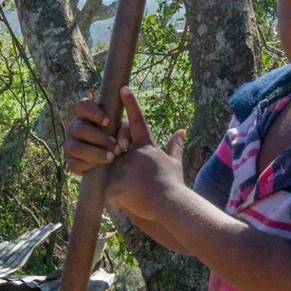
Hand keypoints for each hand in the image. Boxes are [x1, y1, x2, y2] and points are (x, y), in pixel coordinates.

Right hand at [64, 97, 123, 174]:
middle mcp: (75, 128)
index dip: (93, 112)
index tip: (107, 122)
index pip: (82, 106)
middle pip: (79, 127)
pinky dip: (88, 165)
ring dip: (94, 153)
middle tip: (115, 145)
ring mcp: (70, 145)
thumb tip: (122, 129)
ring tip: (111, 157)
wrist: (117, 165)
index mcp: (87, 115)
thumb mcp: (127, 132)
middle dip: (99, 137)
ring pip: (75, 147)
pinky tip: (100, 166)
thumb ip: (127, 128)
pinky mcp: (71, 162)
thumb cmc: (120, 141)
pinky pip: (74, 163)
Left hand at [98, 88, 186, 221]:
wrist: (169, 204)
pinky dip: (116, 199)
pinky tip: (128, 203)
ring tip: (136, 194)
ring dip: (120, 183)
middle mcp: (130, 154)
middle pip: (116, 150)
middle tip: (132, 171)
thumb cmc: (172, 185)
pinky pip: (108, 192)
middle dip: (117, 155)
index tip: (122, 87)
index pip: (137, 121)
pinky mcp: (112, 186)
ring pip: (112, 173)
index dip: (130, 104)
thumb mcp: (174, 163)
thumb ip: (174, 146)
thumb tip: (182, 130)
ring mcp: (120, 169)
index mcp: (145, 147)